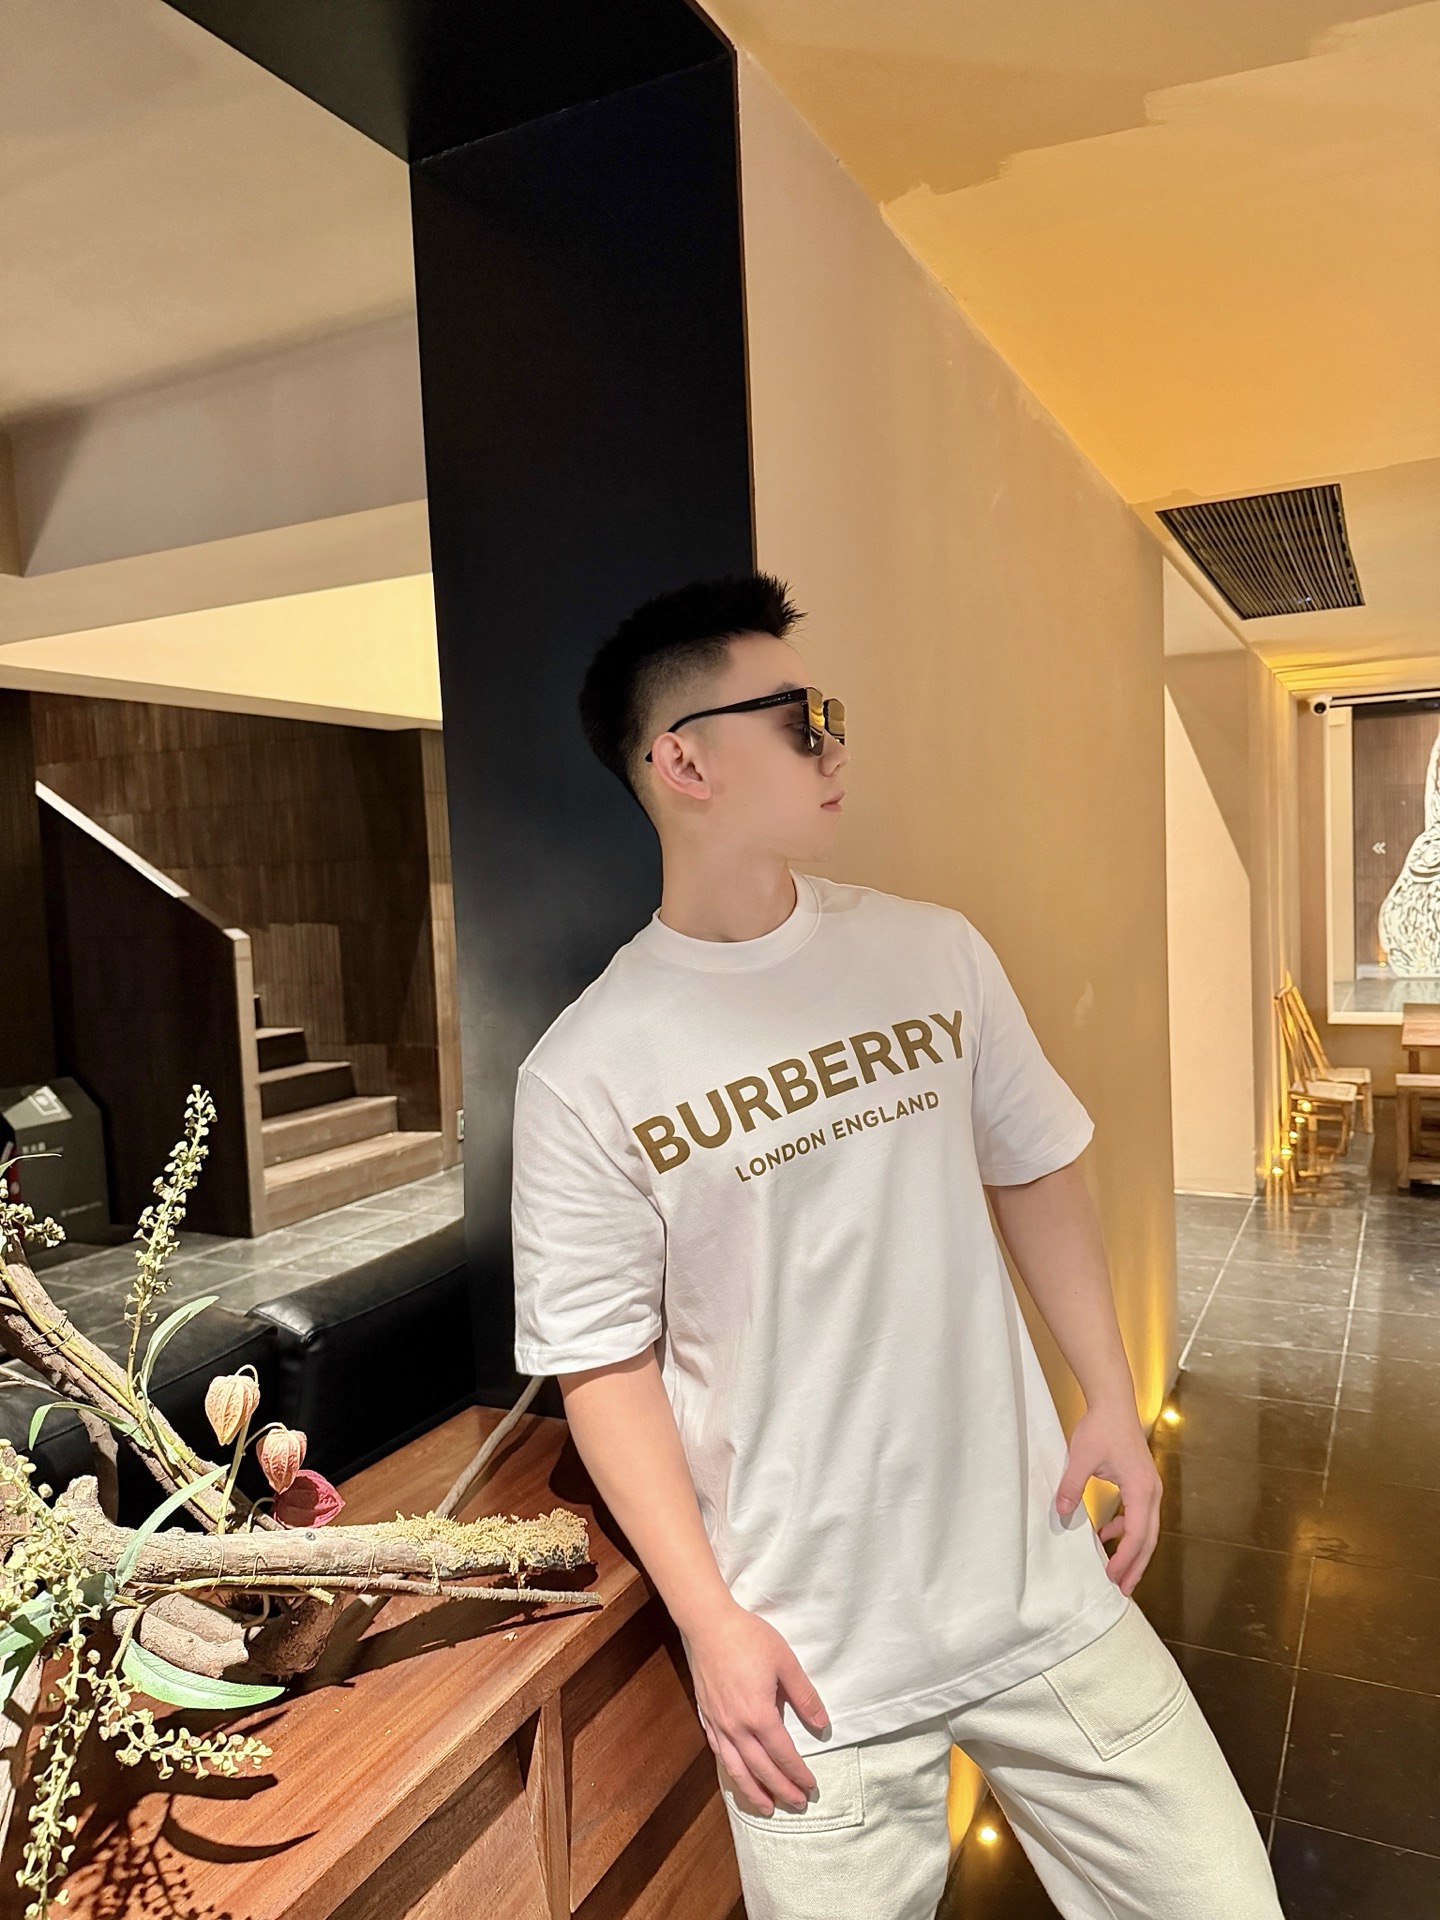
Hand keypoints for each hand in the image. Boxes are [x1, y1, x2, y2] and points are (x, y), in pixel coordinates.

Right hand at [686, 1601, 828, 1814]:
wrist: (708, 1625)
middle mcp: (737, 1727)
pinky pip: (719, 1753)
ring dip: (753, 1791)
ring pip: (736, 1768)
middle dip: (781, 1789)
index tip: (811, 1786)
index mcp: (759, 1715)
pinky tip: (737, 1776)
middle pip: (761, 1769)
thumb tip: (822, 1725)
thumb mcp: (785, 1662)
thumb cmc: (749, 1639)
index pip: (783, 1754)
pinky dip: (731, 1771)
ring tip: (767, 1807)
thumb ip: (804, 1696)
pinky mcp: (707, 1716)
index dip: (798, 1773)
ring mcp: (719, 1724)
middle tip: (797, 1803)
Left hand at [1055, 1402, 1162, 1596]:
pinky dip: (1125, 1529)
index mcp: (1142, 1490)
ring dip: (1132, 1550)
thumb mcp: (1080, 1458)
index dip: (1125, 1558)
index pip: (1137, 1535)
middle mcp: (1152, 1492)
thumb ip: (1072, 1486)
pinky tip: (1105, 1535)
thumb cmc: (1101, 1428)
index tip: (1111, 1576)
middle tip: (1124, 1590)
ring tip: (1116, 1571)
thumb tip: (1062, 1512)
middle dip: (1136, 1565)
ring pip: (1146, 1529)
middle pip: (1149, 1539)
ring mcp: (1150, 1487)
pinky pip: (1139, 1515)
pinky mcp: (1141, 1483)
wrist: (1113, 1403)